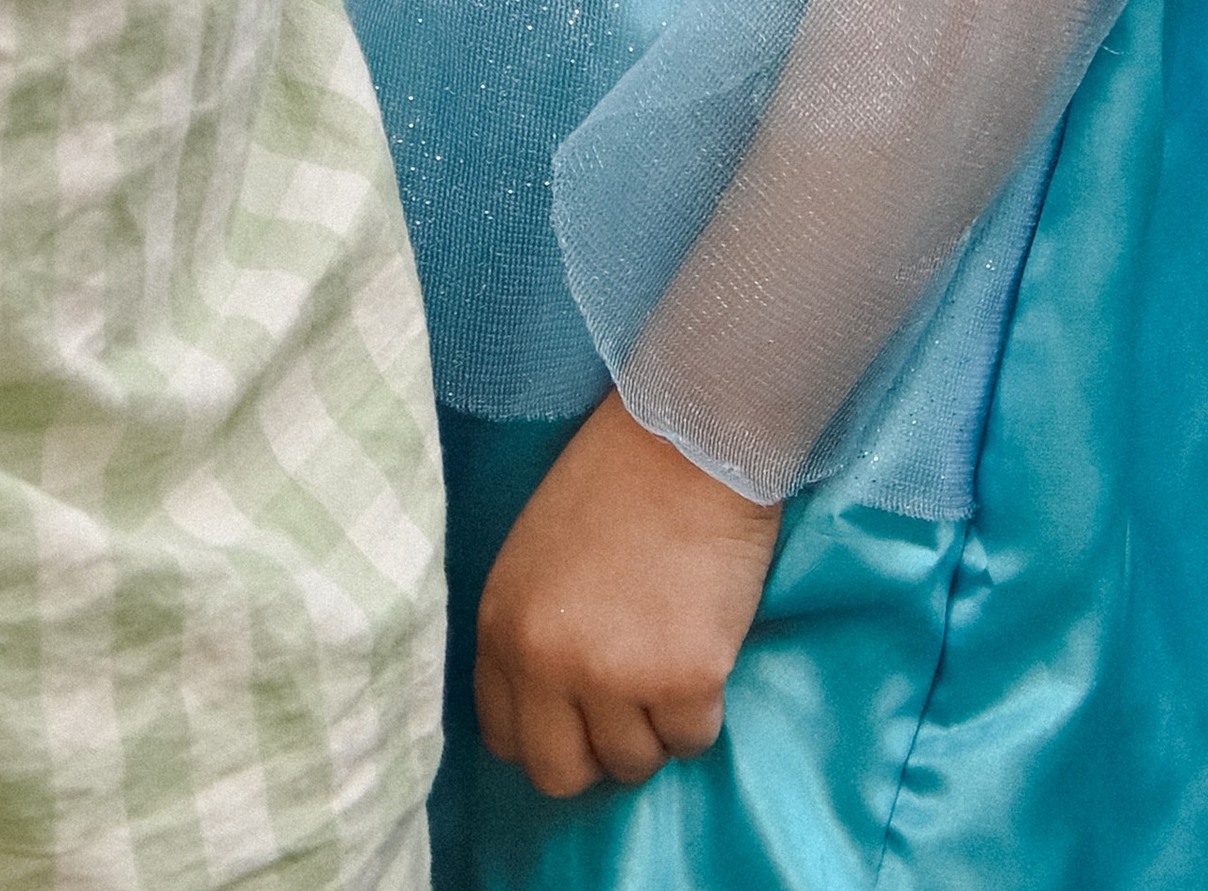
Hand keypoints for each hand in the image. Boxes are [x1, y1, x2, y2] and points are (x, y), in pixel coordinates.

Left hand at [474, 388, 781, 798]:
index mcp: (502, 627)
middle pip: (560, 774)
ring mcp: (616, 676)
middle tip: (630, 705)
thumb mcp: (537, 554)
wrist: (692, 435)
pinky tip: (705, 646)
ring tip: (672, 654)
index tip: (577, 715)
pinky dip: (704, 709)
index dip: (546, 732)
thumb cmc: (618, 477)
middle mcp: (548, 663)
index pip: (503, 737)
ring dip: (656, 725)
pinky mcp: (686, 679)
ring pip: (634, 763)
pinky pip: (693, 739)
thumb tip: (551, 706)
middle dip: (596, 751)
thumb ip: (533, 630)